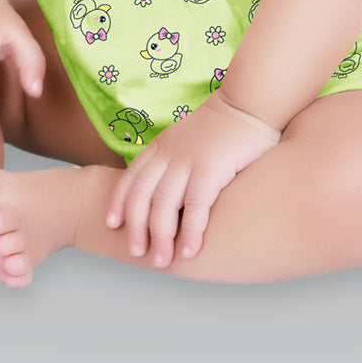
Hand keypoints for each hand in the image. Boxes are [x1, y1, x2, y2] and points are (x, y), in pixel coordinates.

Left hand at [105, 88, 281, 268]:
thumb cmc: (224, 126)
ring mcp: (188, 159)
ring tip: (162, 261)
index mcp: (162, 145)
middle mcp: (169, 152)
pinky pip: (194, 206)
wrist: (249, 101)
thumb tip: (170, 187)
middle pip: (143, 195)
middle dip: (136, 227)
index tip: (112, 224)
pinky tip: (189, 251)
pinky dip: (189, 231)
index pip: (132, 177)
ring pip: (164, 205)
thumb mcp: (188, 138)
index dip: (119, 201)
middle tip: (136, 252)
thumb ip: (176, 158)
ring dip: (160, 237)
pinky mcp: (210, 167)